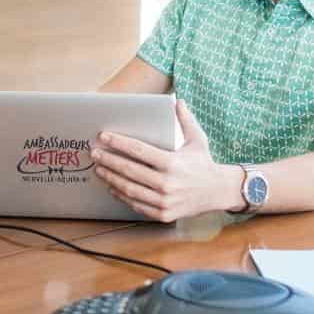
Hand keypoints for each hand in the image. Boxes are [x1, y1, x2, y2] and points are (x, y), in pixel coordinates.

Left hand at [91, 99, 234, 222]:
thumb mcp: (198, 139)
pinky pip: (136, 204)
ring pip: (129, 189)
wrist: (218, 192)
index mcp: (173, 163)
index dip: (118, 143)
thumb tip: (176, 100)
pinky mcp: (162, 214)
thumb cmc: (204, 163)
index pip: (138, 151)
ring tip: (99, 169)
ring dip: (110, 178)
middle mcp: (167, 183)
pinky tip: (112, 187)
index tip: (103, 136)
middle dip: (108, 160)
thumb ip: (185, 119)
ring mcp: (164, 201)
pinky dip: (121, 195)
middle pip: (129, 170)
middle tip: (94, 153)